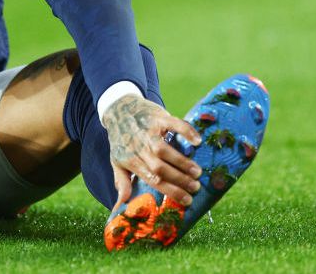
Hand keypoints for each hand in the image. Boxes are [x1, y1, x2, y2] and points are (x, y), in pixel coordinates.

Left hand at [101, 94, 202, 209]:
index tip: (187, 200)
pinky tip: (198, 141)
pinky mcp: (158, 117)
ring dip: (183, 162)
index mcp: (132, 161)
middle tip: (196, 187)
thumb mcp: (117, 161)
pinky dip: (186, 132)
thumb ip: (122, 182)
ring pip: (165, 150)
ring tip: (198, 172)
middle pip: (160, 168)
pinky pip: (173, 124)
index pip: (153, 180)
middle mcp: (140, 148)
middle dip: (179, 180)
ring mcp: (149, 132)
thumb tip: (121, 206)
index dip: (171, 192)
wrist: (119, 109)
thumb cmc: (121, 139)